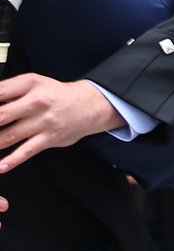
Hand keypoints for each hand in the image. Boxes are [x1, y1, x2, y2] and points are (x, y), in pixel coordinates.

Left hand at [0, 74, 124, 171]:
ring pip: (7, 136)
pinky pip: (26, 152)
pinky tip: (0, 166)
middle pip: (0, 115)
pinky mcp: (49, 138)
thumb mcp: (34, 84)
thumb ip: (9, 91)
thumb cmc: (56, 95)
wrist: (89, 105)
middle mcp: (36, 102)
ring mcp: (43, 121)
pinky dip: (10, 161)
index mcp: (30, 84)